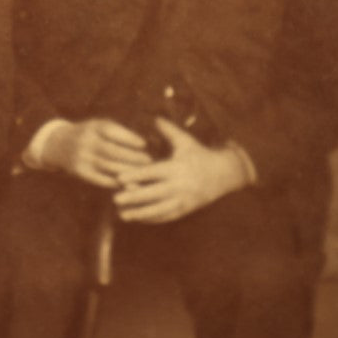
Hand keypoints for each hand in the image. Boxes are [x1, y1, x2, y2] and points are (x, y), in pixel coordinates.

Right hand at [42, 119, 151, 188]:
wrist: (59, 145)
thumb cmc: (89, 134)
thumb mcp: (99, 126)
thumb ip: (118, 132)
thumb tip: (141, 144)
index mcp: (92, 127)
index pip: (112, 131)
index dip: (129, 138)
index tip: (143, 144)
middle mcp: (85, 142)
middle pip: (112, 151)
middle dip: (132, 156)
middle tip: (148, 161)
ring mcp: (82, 158)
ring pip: (108, 166)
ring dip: (127, 171)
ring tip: (142, 173)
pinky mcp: (80, 172)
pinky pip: (101, 179)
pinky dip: (116, 181)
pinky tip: (128, 182)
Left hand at [113, 119, 252, 223]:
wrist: (223, 174)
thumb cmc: (199, 154)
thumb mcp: (185, 141)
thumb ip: (168, 130)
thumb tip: (153, 117)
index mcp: (176, 168)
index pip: (152, 173)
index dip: (135, 175)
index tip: (119, 178)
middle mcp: (179, 186)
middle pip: (153, 194)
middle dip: (134, 197)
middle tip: (115, 199)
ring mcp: (182, 200)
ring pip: (158, 209)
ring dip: (139, 213)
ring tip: (122, 215)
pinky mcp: (185, 210)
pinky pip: (166, 217)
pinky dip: (151, 219)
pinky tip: (137, 218)